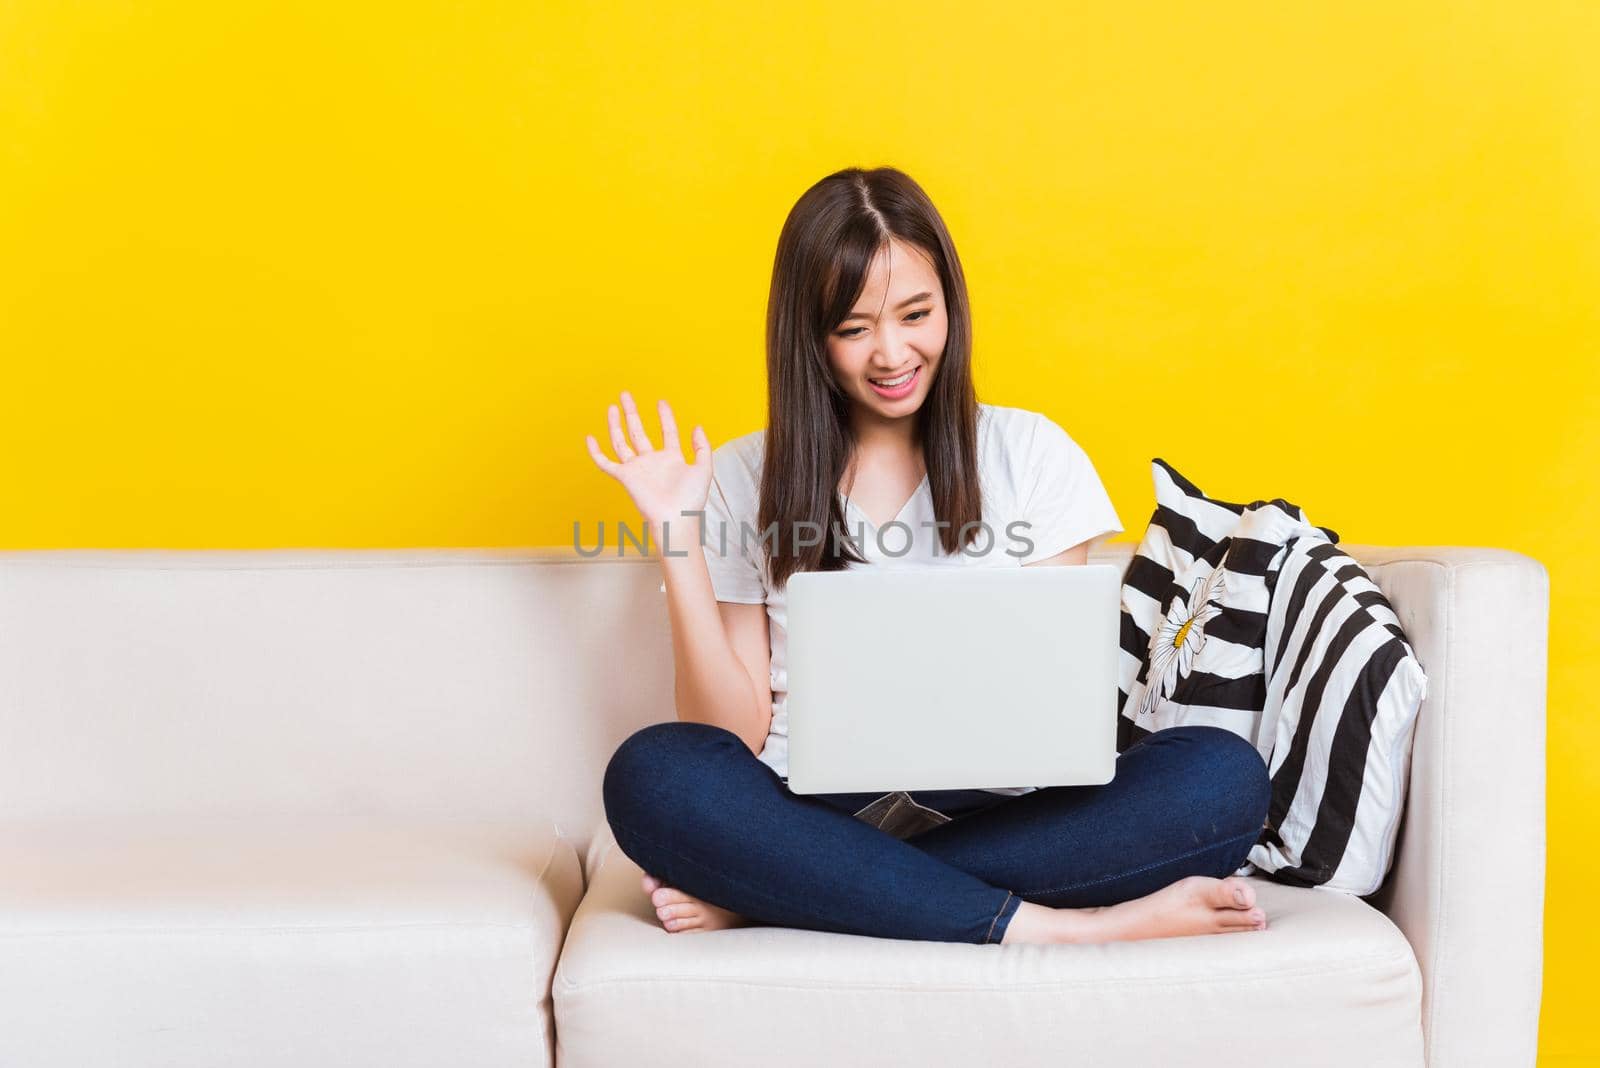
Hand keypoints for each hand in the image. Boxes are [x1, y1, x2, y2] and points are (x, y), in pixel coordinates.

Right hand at [584, 390, 712, 535]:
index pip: (667, 432)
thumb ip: (702, 447)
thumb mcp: (704, 469)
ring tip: (613, 406)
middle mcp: (652, 462)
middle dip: (632, 413)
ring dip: (616, 424)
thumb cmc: (691, 500)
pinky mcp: (625, 478)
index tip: (661, 402)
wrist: (676, 519)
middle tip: (625, 395)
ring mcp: (637, 469)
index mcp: (671, 459)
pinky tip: (590, 438)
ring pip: (622, 442)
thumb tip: (696, 426)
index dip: (665, 416)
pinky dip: (596, 452)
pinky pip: (606, 463)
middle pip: (638, 431)